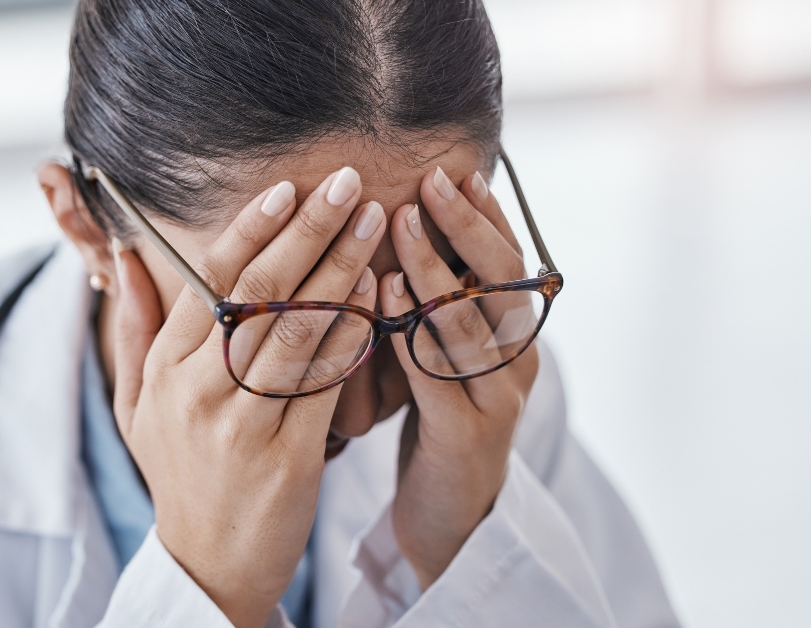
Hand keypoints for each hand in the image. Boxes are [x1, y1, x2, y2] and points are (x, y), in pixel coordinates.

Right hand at [112, 167, 385, 626]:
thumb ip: (134, 328)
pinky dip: (355, 332)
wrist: (208, 564)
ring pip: (300, 329)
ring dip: (343, 268)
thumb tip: (125, 256)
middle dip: (309, 230)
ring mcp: (244, 424)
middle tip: (348, 183)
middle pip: (260, 293)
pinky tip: (380, 292)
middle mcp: (199, 390)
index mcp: (166, 370)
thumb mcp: (136, 403)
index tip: (290, 188)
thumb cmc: (178, 473)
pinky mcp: (289, 455)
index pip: (213, 281)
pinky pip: (328, 382)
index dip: (253, 228)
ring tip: (376, 223)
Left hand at [379, 167, 539, 588]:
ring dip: (435, 268)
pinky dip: (409, 328)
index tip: (459, 171)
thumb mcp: (443, 355)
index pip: (507, 264)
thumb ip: (440, 305)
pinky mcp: (466, 436)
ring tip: (400, 223)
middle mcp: (516, 363)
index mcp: (513, 339)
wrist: (450, 513)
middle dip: (466, 227)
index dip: (485, 217)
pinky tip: (382, 294)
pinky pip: (436, 374)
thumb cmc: (439, 421)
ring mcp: (497, 401)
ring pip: (469, 323)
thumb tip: (413, 233)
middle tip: (433, 180)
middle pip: (499, 283)